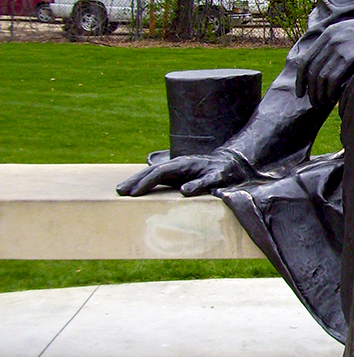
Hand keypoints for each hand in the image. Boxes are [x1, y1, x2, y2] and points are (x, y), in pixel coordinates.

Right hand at [116, 152, 244, 197]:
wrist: (230, 164)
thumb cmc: (224, 172)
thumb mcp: (217, 178)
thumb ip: (202, 184)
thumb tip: (184, 190)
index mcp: (184, 165)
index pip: (160, 172)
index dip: (147, 182)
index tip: (135, 192)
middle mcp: (176, 164)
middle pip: (151, 171)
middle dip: (135, 180)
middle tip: (119, 191)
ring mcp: (175, 168)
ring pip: (151, 173)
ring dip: (136, 181)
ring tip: (121, 190)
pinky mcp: (176, 174)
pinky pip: (156, 177)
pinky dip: (144, 182)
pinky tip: (135, 189)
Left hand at [294, 16, 353, 104]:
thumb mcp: (350, 31)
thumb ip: (335, 43)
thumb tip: (323, 63)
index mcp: (328, 34)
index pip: (306, 60)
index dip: (301, 79)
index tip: (300, 92)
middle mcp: (331, 40)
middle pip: (312, 71)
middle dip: (311, 91)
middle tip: (314, 102)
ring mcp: (341, 48)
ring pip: (321, 77)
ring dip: (320, 94)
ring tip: (323, 103)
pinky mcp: (352, 57)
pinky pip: (334, 79)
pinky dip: (331, 91)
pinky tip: (334, 98)